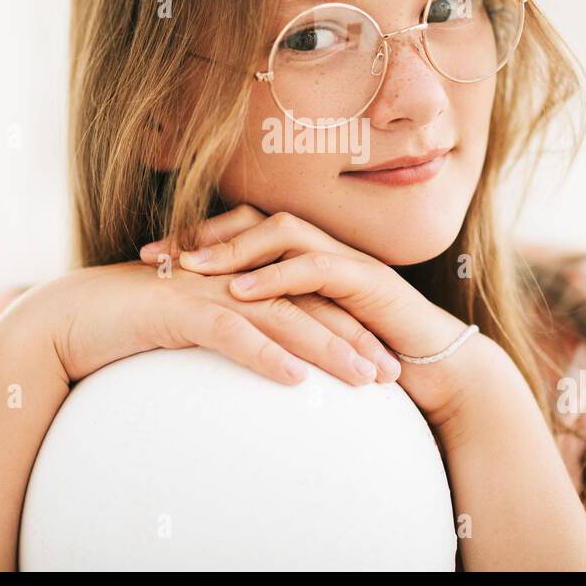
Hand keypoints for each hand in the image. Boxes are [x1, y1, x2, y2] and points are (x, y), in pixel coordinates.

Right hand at [24, 259, 401, 389]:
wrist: (68, 318)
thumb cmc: (127, 327)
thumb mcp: (188, 329)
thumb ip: (228, 337)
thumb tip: (266, 365)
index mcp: (238, 280)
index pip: (305, 300)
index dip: (347, 326)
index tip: (382, 359)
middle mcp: (232, 277)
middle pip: (308, 304)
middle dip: (355, 336)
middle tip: (392, 371)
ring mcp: (208, 289)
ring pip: (281, 316)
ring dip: (327, 347)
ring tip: (363, 377)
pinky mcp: (179, 309)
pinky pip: (231, 333)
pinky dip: (265, 354)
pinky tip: (294, 379)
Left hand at [140, 205, 483, 425]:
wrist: (434, 367)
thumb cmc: (367, 354)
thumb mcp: (306, 336)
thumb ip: (269, 325)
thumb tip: (214, 336)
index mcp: (304, 254)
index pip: (241, 229)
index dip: (195, 238)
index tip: (150, 257)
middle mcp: (321, 246)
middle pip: (252, 219)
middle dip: (200, 234)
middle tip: (155, 256)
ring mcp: (344, 257)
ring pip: (280, 232)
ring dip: (231, 248)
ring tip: (190, 268)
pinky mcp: (364, 278)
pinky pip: (312, 266)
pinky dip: (273, 276)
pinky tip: (240, 292)